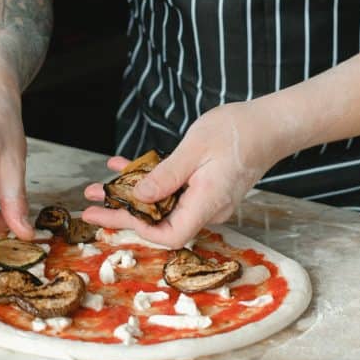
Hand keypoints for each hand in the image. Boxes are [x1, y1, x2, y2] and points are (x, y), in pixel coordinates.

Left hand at [82, 101, 279, 247]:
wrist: (269, 124)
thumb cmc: (237, 132)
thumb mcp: (195, 148)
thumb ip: (166, 176)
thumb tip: (138, 198)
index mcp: (207, 203)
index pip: (169, 234)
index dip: (137, 228)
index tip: (108, 215)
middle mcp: (208, 208)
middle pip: (160, 221)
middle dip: (123, 212)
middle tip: (90, 204)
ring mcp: (208, 199)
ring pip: (163, 204)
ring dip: (132, 194)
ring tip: (101, 184)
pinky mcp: (206, 187)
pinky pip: (173, 190)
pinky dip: (151, 180)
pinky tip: (127, 167)